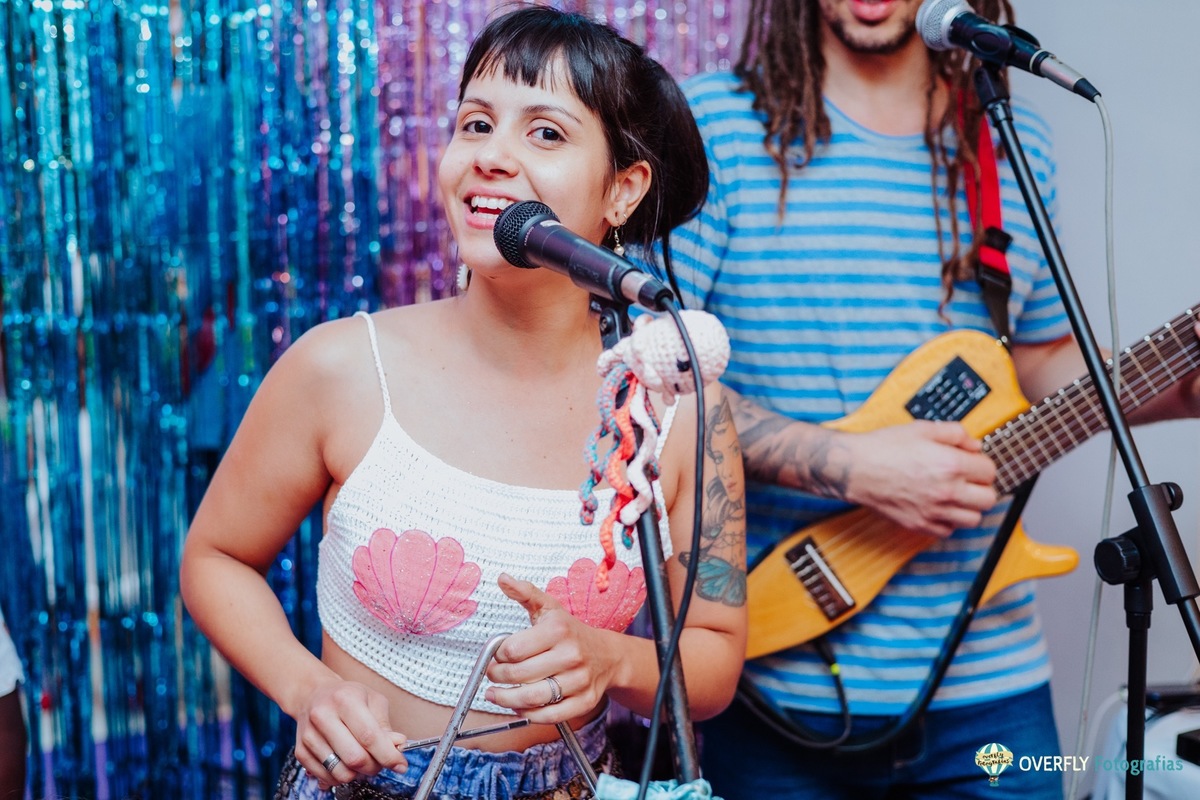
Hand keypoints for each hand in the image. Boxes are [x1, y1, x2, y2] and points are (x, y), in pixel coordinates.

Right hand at [294, 679, 408, 790]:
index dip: (388, 755)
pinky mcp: (300, 751)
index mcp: (345, 699)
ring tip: (363, 760)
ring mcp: (309, 735)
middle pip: (355, 758)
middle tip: (381, 762)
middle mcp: (323, 716)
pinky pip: (326, 777)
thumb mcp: (372, 700)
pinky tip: (346, 763)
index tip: (401, 764)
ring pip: (340, 772)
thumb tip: (397, 745)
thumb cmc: (347, 696)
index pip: (369, 736)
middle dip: (374, 767)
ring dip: (358, 774)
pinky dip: (341, 776)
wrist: (313, 694)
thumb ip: (385, 725)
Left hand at [484, 573, 614, 722]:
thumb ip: (525, 593)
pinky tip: (520, 707)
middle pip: (518, 675)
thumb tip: (503, 579)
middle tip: (492, 676)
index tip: (496, 656)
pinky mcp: (584, 702)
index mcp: (558, 630)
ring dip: (506, 700)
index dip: (497, 655)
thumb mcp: (549, 608)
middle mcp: (571, 655)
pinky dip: (529, 715)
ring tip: (496, 695)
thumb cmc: (570, 632)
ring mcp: (579, 681)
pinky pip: (550, 716)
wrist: (607, 655)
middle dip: (497, 677)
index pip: (513, 650)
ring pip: (531, 699)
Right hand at [842, 420, 996, 537]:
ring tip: (956, 496)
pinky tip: (938, 507)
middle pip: (988, 498)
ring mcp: (933, 511)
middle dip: (982, 487)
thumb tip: (974, 445)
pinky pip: (948, 530)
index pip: (989, 471)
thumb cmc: (883, 447)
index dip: (982, 464)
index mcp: (950, 464)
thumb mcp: (921, 429)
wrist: (855, 469)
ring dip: (969, 507)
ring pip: (973, 519)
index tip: (973, 463)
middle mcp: (946, 491)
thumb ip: (954, 433)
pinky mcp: (919, 524)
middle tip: (969, 480)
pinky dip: (948, 521)